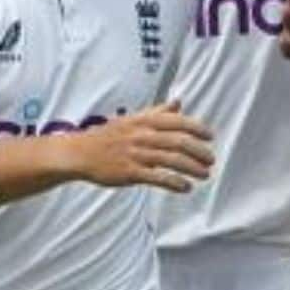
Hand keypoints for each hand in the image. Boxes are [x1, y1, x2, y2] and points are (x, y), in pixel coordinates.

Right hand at [64, 101, 214, 192]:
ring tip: (204, 175)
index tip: (210, 137)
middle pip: (179, 142)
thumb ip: (158, 112)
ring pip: (172, 160)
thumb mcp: (133, 119)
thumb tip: (179, 102)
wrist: (78, 153)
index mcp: (144, 121)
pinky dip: (175, 182)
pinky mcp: (129, 172)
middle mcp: (141, 135)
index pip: (178, 121)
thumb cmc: (110, 136)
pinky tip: (186, 187)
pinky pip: (157, 177)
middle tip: (211, 160)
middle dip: (200, 152)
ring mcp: (135, 154)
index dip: (198, 129)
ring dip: (193, 168)